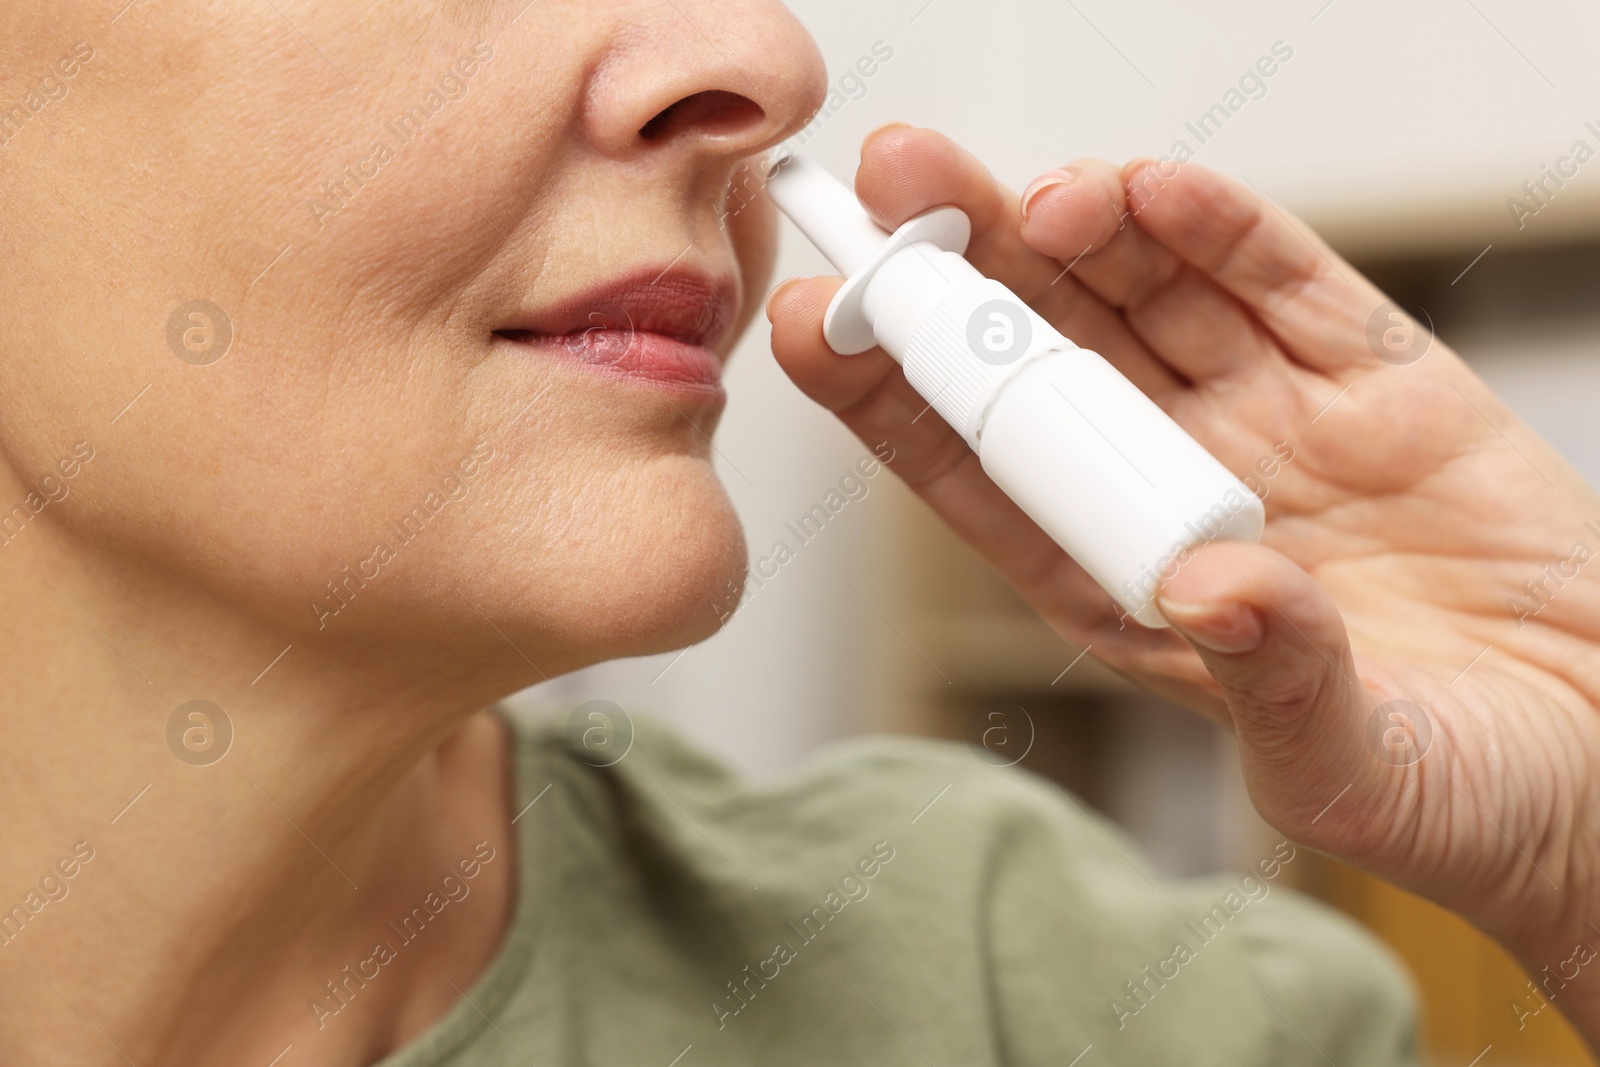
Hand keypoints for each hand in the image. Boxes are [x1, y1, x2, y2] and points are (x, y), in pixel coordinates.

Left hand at [766, 125, 1599, 1042]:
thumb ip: (1275, 675)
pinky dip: (1221, 232)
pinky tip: (1155, 192)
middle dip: (966, 269)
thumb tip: (1216, 586)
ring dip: (1080, 231)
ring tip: (1029, 195)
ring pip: (1149, 296)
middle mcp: (1177, 486)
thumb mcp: (1345, 762)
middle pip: (1044, 356)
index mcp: (1125, 582)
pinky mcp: (1376, 381)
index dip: (895, 394)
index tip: (819, 323)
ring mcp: (1273, 422)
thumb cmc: (1457, 790)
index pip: (979, 471)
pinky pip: (1285, 285)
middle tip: (896, 183)